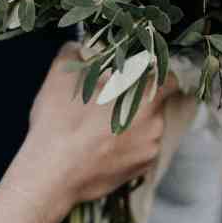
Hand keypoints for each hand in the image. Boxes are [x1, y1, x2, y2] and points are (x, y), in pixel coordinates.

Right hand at [8, 44, 172, 222]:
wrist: (51, 175)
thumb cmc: (59, 124)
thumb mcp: (59, 77)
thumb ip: (73, 53)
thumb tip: (77, 47)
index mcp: (142, 96)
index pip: (169, 79)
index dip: (157, 74)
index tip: (141, 74)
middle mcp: (154, 123)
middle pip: (155, 103)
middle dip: (136, 100)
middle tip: (110, 101)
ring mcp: (149, 149)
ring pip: (148, 127)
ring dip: (132, 123)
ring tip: (101, 127)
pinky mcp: (141, 169)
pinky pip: (141, 148)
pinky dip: (128, 144)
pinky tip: (102, 145)